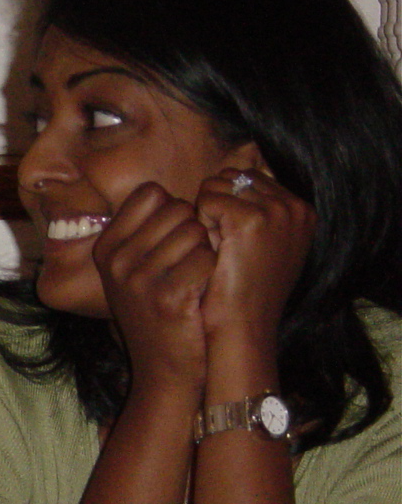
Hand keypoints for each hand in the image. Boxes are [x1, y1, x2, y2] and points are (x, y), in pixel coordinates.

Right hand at [94, 181, 217, 393]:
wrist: (163, 369)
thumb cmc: (157, 313)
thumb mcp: (133, 272)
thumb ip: (144, 232)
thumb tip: (167, 194)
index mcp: (106, 248)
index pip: (150, 193)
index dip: (174, 209)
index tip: (174, 238)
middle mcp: (117, 260)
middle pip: (177, 208)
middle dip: (194, 228)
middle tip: (189, 260)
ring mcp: (139, 279)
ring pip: (195, 230)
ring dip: (206, 250)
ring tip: (195, 277)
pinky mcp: (168, 297)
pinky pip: (207, 257)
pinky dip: (214, 270)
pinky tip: (203, 290)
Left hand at [194, 167, 314, 347]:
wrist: (244, 327)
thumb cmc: (243, 292)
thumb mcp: (261, 245)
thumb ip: (255, 211)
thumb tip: (225, 179)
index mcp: (302, 211)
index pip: (248, 178)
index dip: (228, 206)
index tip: (233, 242)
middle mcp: (295, 206)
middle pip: (233, 176)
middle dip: (217, 205)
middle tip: (222, 245)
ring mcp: (277, 211)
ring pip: (218, 184)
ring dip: (207, 213)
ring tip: (219, 248)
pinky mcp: (251, 219)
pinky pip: (206, 198)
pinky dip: (200, 222)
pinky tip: (213, 250)